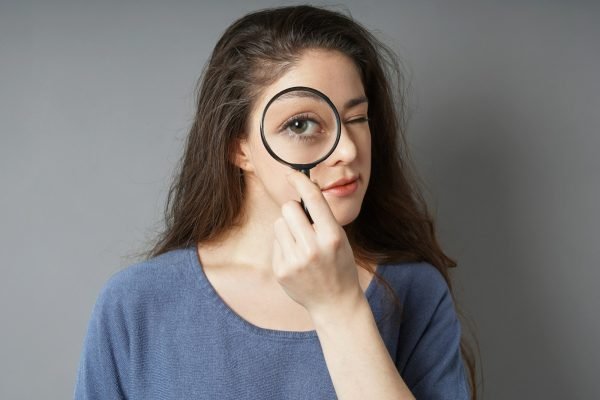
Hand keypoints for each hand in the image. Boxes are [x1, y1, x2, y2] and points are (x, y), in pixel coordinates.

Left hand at [272, 169, 362, 317]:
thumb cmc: (339, 264)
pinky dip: (284, 246)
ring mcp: (295, 261)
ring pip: (279, 223)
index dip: (301, 180)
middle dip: (294, 211)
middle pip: (288, 208)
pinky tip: (297, 260)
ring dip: (288, 229)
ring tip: (301, 245)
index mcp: (332, 236)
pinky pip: (275, 242)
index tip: (291, 173)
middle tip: (303, 224)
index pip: (313, 198)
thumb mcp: (339, 238)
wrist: (335, 303)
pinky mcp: (281, 270)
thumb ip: (321, 217)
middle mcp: (313, 248)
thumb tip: (302, 188)